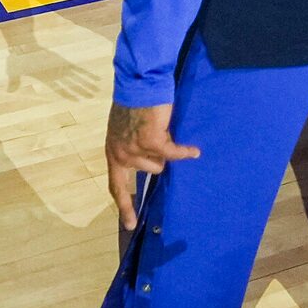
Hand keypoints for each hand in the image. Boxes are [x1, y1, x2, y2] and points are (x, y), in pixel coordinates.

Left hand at [104, 101, 198, 228]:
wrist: (139, 83)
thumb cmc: (135, 103)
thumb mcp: (126, 130)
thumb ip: (132, 147)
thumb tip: (152, 165)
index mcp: (113, 152)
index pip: (117, 186)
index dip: (125, 206)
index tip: (131, 225)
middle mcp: (120, 153)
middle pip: (150, 170)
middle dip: (159, 154)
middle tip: (156, 133)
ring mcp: (134, 149)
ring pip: (161, 162)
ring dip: (166, 146)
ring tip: (161, 125)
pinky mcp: (151, 141)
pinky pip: (173, 154)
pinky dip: (184, 151)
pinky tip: (194, 151)